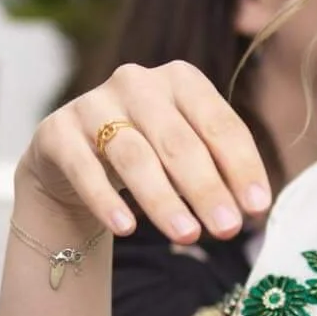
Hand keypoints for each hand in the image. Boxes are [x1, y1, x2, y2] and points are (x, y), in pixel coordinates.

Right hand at [17, 62, 269, 245]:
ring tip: (188, 236)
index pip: (219, 125)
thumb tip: (256, 208)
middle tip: (228, 230)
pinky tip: (125, 229)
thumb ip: (219, 171)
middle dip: (207, 188)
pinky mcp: (57, 131)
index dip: (242, 167)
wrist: (73, 160)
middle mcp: (136, 82)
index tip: (258, 209)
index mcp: (181, 79)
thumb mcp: (185, 153)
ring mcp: (93, 103)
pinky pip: (84, 168)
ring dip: (163, 199)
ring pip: (134, 156)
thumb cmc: (147, 154)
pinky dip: (106, 199)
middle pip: (178, 142)